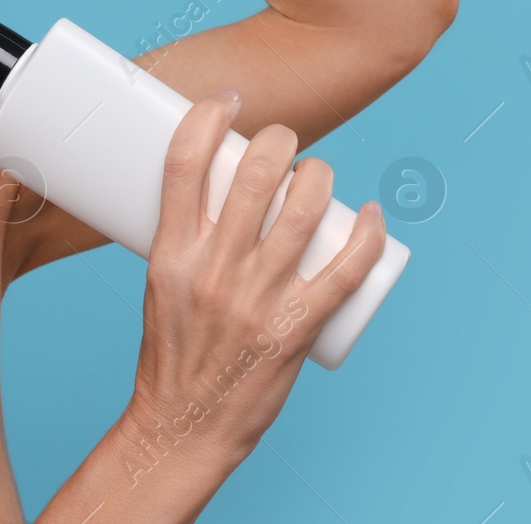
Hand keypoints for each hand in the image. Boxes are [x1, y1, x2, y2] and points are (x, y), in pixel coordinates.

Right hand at [125, 90, 387, 472]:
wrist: (183, 426)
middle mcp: (213, 271)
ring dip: (321, 176)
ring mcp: (258, 300)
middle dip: (278, 140)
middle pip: (255, 176)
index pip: (183, 163)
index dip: (208, 117)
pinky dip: (368, 235)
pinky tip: (373, 215)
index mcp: (168, 254)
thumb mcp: (157, 284)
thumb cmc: (171, 352)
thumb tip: (216, 184)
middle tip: (283, 142)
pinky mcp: (296, 328)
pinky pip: (345, 270)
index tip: (226, 103)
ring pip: (304, 211)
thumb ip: (184, 235)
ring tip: (318, 174)